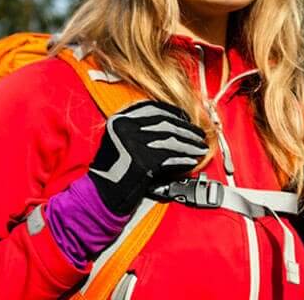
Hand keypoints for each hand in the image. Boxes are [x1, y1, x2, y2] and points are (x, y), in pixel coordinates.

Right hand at [88, 100, 208, 214]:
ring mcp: (132, 144)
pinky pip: (169, 158)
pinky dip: (183, 160)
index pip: (153, 109)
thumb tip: (175, 124)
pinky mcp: (141, 162)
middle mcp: (124, 128)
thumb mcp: (121, 141)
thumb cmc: (114, 170)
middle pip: (165, 123)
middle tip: (200, 135)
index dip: (174, 113)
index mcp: (119, 119)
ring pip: (170, 140)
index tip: (187, 119)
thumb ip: (141, 129)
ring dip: (189, 145)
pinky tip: (191, 162)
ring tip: (200, 149)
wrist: (102, 195)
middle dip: (187, 130)